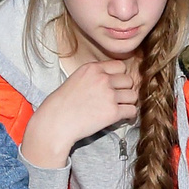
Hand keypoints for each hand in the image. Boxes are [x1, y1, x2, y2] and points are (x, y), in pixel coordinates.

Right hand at [21, 59, 139, 168]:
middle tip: (116, 99)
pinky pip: (132, 110)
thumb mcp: (76, 79)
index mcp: (93, 68)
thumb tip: (114, 81)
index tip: (114, 85)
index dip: (118, 77)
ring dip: (127, 103)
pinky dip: (129, 115)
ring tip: (118, 109)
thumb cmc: (61, 104)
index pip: (120, 66)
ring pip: (133, 95)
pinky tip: (121, 117)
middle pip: (128, 80)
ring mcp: (109, 95)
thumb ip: (94, 77)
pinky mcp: (113, 112)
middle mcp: (102, 79)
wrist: (55, 122)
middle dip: (124, 90)